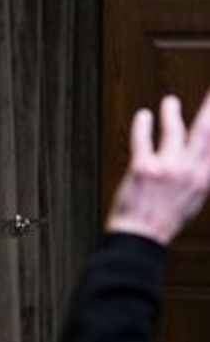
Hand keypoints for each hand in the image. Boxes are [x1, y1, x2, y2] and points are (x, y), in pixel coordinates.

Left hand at [106, 91, 209, 244]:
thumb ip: (198, 176)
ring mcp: (166, 168)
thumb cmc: (162, 221)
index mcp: (203, 180)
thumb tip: (202, 158)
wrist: (139, 239)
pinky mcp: (143, 168)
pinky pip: (143, 138)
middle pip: (204, 131)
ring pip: (174, 130)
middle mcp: (188, 172)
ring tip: (170, 102)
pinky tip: (143, 116)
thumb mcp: (192, 200)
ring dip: (172, 112)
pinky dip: (143, 124)